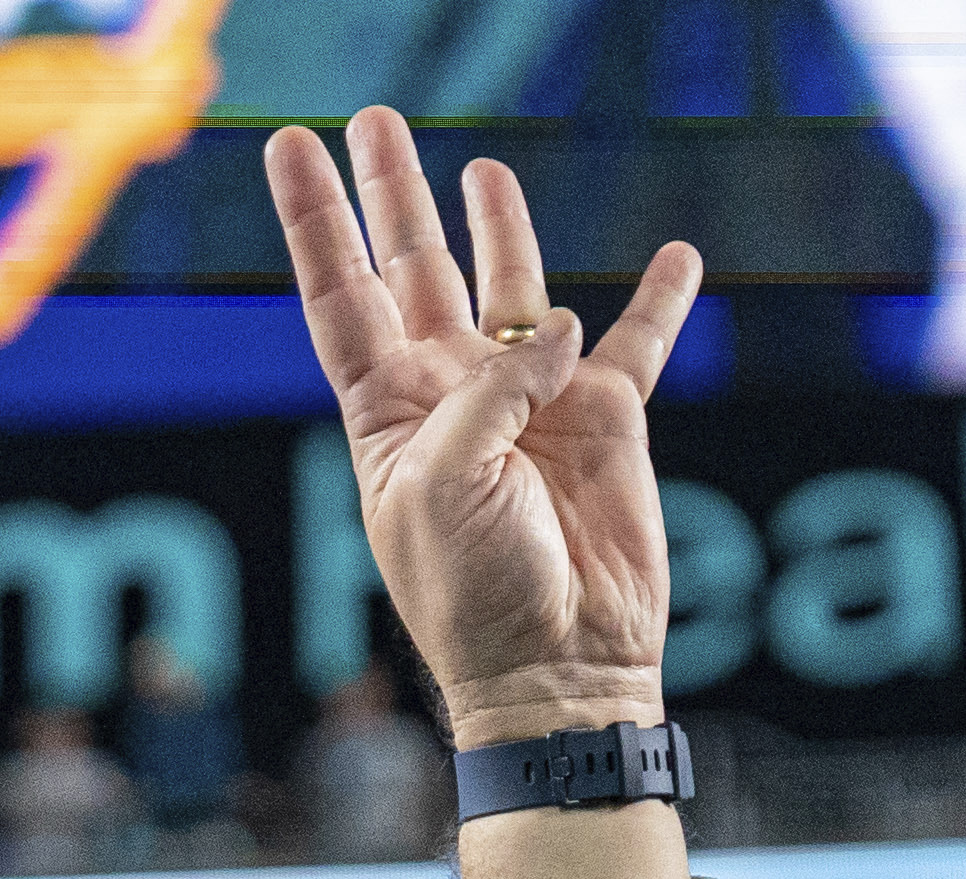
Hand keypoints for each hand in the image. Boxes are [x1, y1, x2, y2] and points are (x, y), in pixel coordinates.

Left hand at [266, 106, 699, 750]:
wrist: (559, 670)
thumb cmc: (477, 593)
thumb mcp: (447, 483)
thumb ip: (491, 391)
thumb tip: (557, 327)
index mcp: (390, 414)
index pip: (341, 294)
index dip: (317, 219)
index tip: (290, 145)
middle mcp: (455, 397)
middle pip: (416, 270)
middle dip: (393, 196)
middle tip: (374, 121)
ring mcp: (533, 404)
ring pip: (515, 290)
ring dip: (499, 226)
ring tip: (481, 170)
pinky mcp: (609, 421)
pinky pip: (638, 343)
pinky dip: (659, 300)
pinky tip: (675, 258)